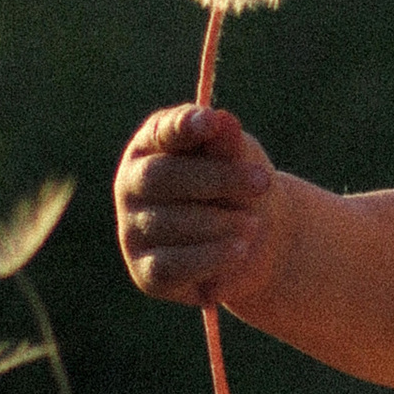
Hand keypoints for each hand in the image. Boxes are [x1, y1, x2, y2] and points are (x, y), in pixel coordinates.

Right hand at [114, 103, 281, 307]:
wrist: (253, 242)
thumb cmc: (239, 188)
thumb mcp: (241, 160)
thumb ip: (229, 145)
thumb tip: (222, 122)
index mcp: (151, 145)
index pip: (160, 132)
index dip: (182, 126)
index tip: (210, 122)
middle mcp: (132, 185)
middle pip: (160, 176)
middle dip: (216, 179)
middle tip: (262, 181)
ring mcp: (133, 229)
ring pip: (169, 222)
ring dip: (220, 222)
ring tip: (253, 224)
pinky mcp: (146, 272)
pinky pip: (172, 265)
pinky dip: (211, 257)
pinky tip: (240, 249)